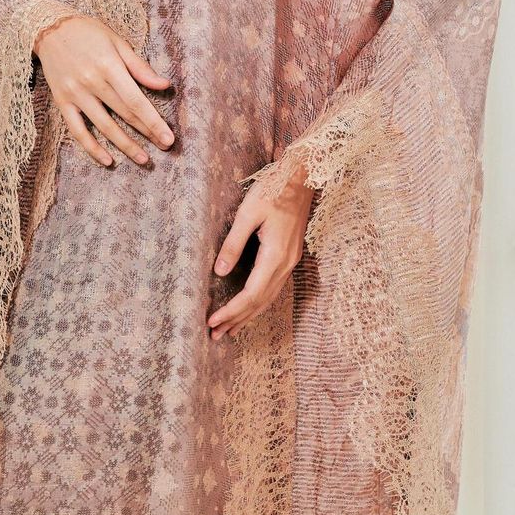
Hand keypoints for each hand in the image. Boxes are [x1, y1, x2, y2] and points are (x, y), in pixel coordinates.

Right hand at [33, 13, 174, 167]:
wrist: (49, 29)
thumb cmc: (89, 33)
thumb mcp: (117, 42)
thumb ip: (139, 67)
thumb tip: (164, 85)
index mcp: (109, 66)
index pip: (135, 100)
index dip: (153, 121)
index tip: (168, 137)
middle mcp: (92, 82)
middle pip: (124, 114)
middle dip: (146, 133)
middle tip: (165, 148)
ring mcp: (75, 94)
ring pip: (103, 126)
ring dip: (124, 145)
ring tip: (142, 159)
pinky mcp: (62, 101)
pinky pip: (77, 130)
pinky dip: (91, 147)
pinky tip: (107, 160)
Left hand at [207, 160, 312, 340]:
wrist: (301, 178)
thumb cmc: (272, 191)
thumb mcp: (247, 214)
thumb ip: (233, 244)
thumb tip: (219, 272)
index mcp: (275, 255)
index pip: (251, 294)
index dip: (231, 311)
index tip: (212, 321)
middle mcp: (286, 264)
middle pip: (260, 302)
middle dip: (237, 320)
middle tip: (215, 336)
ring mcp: (290, 262)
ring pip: (268, 298)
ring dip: (248, 315)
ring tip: (230, 330)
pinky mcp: (290, 257)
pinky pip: (273, 288)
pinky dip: (259, 303)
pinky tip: (250, 308)